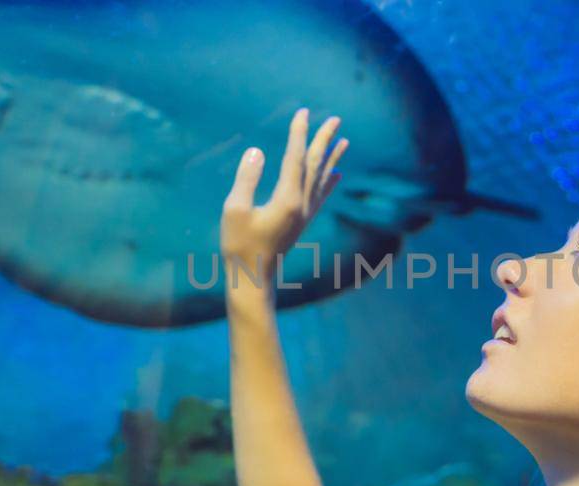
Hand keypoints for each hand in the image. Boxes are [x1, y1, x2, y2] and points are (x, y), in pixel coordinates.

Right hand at [221, 108, 347, 284]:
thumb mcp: (234, 210)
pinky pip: (321, 195)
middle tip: (336, 119)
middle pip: (316, 164)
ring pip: (322, 179)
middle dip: (325, 139)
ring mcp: (304, 214)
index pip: (294, 158)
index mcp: (286, 199)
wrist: (253, 279)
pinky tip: (337, 174)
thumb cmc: (239, 245)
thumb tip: (257, 151)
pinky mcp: (302, 222)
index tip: (302, 112)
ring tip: (344, 141)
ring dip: (332, 158)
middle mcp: (302, 205)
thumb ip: (246, 179)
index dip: (299, 133)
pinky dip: (329, 181)